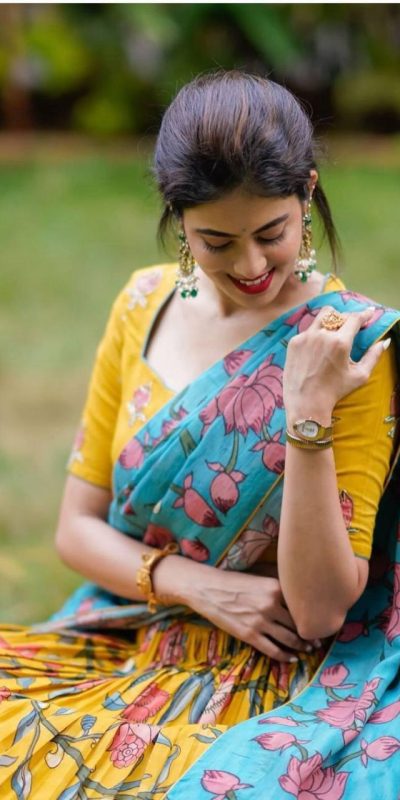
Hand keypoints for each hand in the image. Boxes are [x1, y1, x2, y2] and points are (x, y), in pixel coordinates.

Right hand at [178, 564, 318, 661]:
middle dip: (310, 634)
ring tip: (308, 650)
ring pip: (288, 638)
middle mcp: (271, 604)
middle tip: (318, 641)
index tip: (320, 622)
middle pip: (298, 624)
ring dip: (301, 646)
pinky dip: (284, 656)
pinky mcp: (249, 634)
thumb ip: (277, 589)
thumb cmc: (234, 582)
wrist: (209, 589)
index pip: (300, 605)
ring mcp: (260, 621)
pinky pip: (272, 649)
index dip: (312, 616)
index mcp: (275, 588)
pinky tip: (291, 658)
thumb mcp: (259, 579)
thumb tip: (296, 599)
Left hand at [283, 305, 388, 419]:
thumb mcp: (359, 375)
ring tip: (334, 331)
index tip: (370, 312)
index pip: (354, 318)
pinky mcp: (294, 342)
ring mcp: (305, 337)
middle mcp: (322, 335)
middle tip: (351, 326)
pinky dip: (316, 333)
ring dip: (331, 320)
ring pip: (321, 317)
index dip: (364, 314)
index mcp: (340, 342)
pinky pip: (308, 330)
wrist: (306, 402)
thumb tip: (385, 341)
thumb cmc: (335, 391)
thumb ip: (373, 356)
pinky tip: (318, 346)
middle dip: (347, 317)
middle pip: (337, 314)